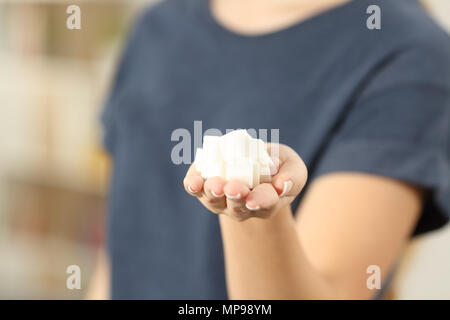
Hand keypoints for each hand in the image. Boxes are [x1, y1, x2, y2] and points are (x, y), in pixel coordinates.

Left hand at [183, 143, 307, 220]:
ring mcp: (221, 200)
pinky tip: (192, 183)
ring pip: (215, 201)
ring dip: (213, 193)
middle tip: (233, 188)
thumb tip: (283, 185)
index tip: (253, 199)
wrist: (254, 161)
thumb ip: (293, 177)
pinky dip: (193, 186)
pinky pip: (197, 190)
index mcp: (266, 203)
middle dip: (234, 197)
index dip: (260, 201)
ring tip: (215, 185)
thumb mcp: (293, 167)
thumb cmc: (278, 167)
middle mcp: (242, 207)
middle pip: (237, 207)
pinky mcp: (205, 187)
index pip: (264, 203)